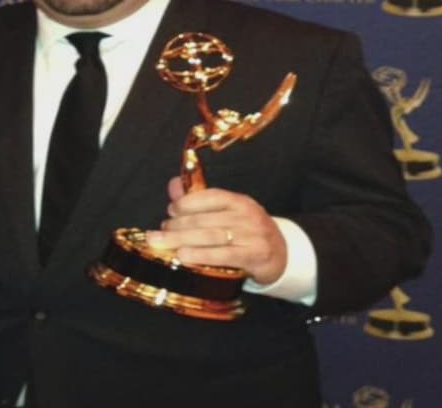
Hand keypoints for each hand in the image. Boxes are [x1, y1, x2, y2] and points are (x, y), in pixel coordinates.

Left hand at [146, 176, 287, 284]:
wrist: (282, 255)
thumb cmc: (247, 232)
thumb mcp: (228, 213)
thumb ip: (199, 200)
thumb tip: (174, 185)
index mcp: (239, 201)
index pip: (210, 196)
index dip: (187, 203)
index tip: (170, 211)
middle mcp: (247, 215)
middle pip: (206, 219)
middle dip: (178, 226)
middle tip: (158, 233)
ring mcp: (252, 235)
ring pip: (211, 236)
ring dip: (183, 240)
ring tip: (163, 243)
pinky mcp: (254, 256)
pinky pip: (224, 255)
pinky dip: (201, 255)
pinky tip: (184, 256)